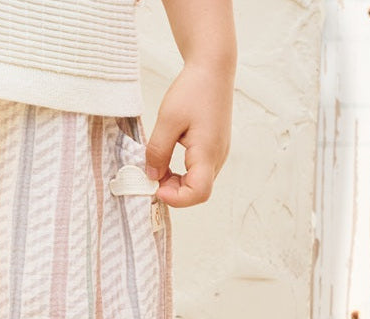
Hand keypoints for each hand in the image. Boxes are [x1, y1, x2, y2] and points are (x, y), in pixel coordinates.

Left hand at [146, 62, 233, 207]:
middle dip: (172, 191)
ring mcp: (218, 154)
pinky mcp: (214, 149)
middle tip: (151, 175)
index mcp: (208, 152)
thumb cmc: (193, 90)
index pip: (198, 193)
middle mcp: (218, 157)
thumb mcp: (168, 120)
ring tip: (157, 165)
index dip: (176, 198)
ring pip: (197, 183)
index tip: (155, 186)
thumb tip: (151, 176)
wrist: (213, 68)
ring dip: (175, 182)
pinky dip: (181, 173)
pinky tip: (167, 159)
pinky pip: (198, 171)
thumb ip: (158, 152)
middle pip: (197, 192)